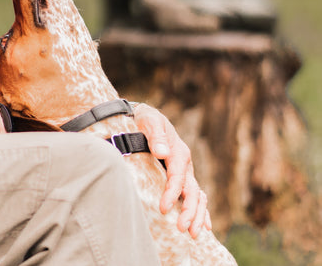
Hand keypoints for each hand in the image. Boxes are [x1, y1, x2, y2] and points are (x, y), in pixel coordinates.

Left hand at [134, 103, 211, 237]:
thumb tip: (161, 152)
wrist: (147, 116)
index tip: (164, 209)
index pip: (177, 177)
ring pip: (198, 196)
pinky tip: (205, 226)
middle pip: (192, 190)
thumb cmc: (146, 119)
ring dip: (198, 215)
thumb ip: (155, 136)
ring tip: (193, 234)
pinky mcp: (182, 176)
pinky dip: (202, 210)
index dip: (172, 194)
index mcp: (179, 152)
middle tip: (182, 228)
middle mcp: (185, 163)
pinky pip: (196, 195)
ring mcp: (185, 171)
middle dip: (189, 211)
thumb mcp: (149, 121)